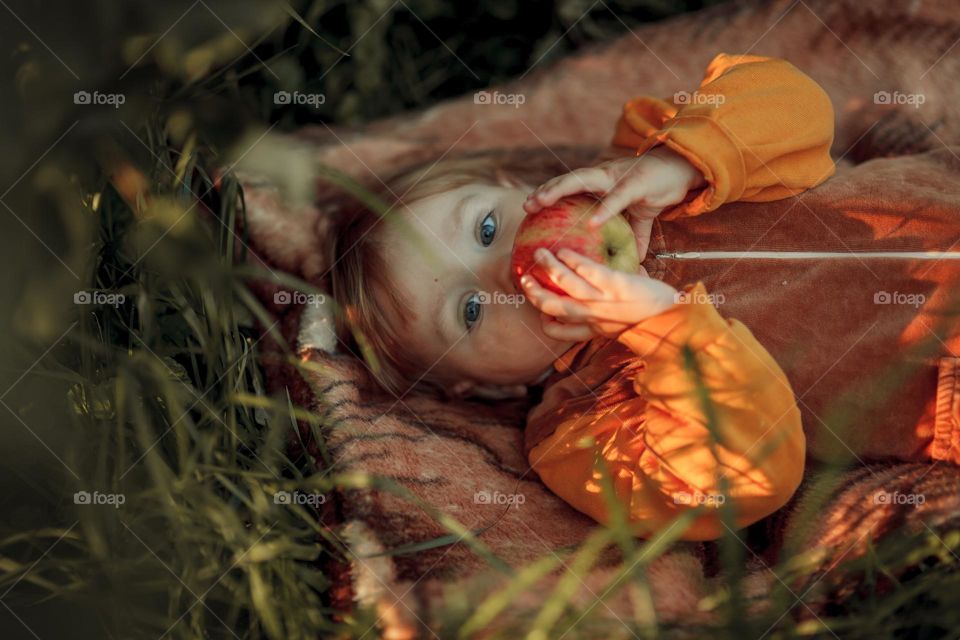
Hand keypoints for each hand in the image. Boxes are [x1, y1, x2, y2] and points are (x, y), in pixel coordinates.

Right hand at [520, 246, 679, 340]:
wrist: (676, 320)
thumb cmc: (652, 320)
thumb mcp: (624, 324)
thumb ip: (608, 312)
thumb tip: (601, 291)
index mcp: (595, 330)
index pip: (559, 331)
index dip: (544, 321)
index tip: (539, 312)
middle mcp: (594, 317)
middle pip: (553, 307)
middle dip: (534, 292)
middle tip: (523, 278)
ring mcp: (604, 302)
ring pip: (565, 285)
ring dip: (548, 268)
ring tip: (539, 253)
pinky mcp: (616, 286)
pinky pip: (588, 270)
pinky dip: (572, 259)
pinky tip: (564, 249)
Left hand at [523, 145, 705, 258]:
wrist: (684, 169)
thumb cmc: (657, 189)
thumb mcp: (641, 216)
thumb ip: (634, 235)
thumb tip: (633, 260)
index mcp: (602, 183)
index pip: (569, 186)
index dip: (549, 193)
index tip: (529, 206)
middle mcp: (603, 176)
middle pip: (568, 180)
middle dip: (546, 191)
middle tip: (528, 205)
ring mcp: (617, 177)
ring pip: (581, 180)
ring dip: (559, 189)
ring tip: (542, 201)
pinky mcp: (636, 183)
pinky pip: (617, 198)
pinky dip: (604, 210)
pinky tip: (592, 223)